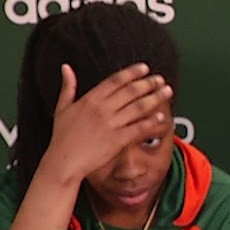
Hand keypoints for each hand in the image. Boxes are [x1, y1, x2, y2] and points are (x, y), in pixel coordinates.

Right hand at [41, 62, 173, 182]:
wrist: (64, 162)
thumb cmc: (62, 137)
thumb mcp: (61, 108)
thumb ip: (68, 87)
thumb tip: (66, 67)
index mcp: (89, 99)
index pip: (115, 81)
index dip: (132, 73)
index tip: (145, 68)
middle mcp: (102, 109)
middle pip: (130, 91)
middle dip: (148, 83)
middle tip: (161, 79)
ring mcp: (110, 124)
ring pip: (138, 107)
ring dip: (155, 98)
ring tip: (167, 91)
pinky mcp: (117, 140)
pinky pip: (138, 128)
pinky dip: (151, 121)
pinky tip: (162, 116)